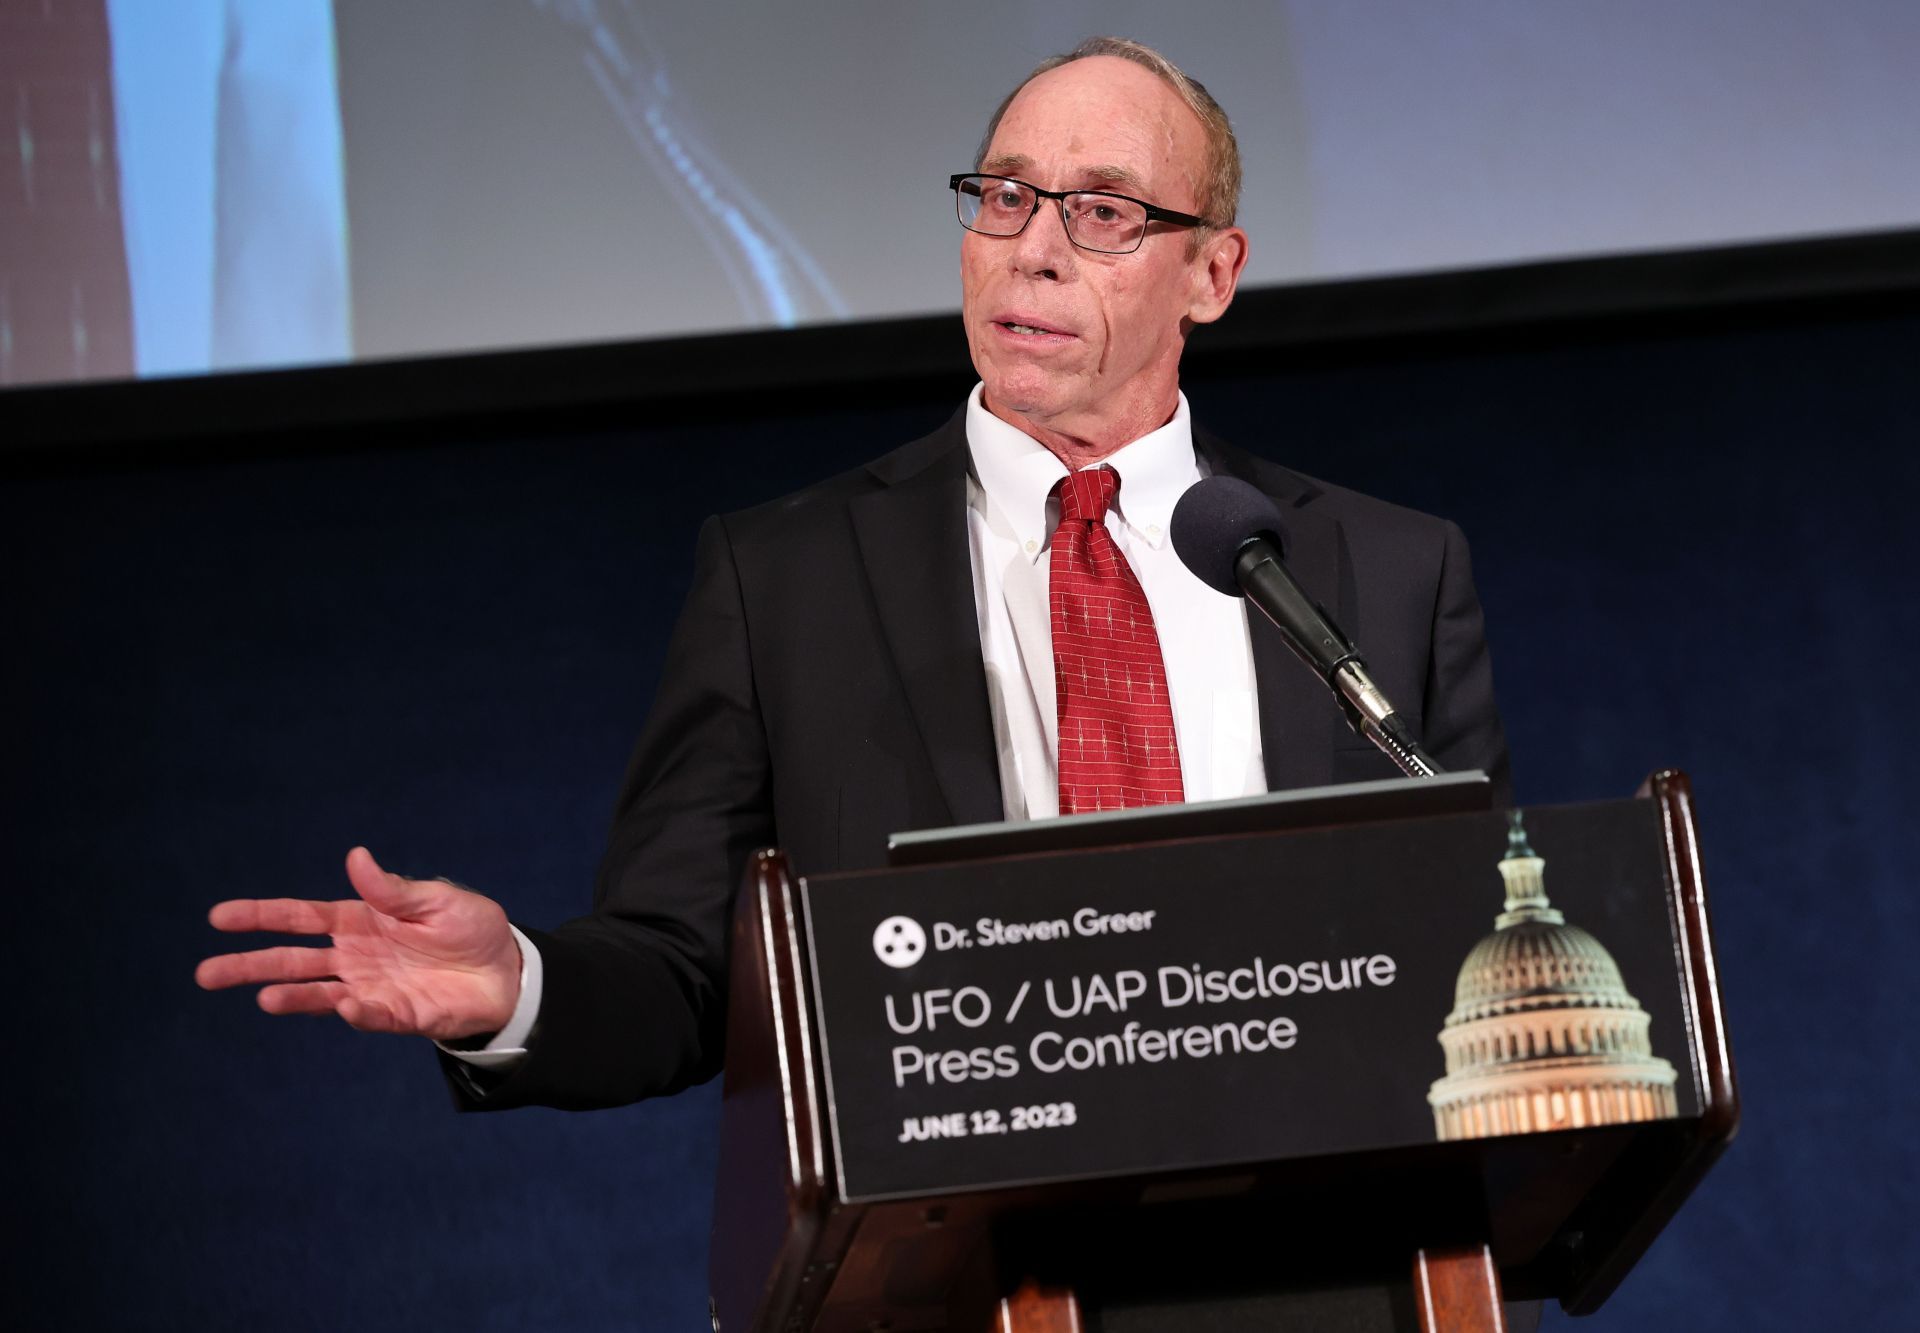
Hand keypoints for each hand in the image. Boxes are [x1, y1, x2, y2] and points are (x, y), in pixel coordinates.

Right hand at [196, 847, 522, 1040]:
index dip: (262, 916)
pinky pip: (367, 1013)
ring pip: (316, 993)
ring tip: (263, 998)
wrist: (508, 971)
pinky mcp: (395, 1015)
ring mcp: (370, 987)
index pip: (301, 917)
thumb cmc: (470, 929)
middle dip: (250, 965)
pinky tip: (342, 1002)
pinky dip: (354, 1009)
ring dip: (289, 996)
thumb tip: (355, 857)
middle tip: (205, 973)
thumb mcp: (436, 900)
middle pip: (293, 960)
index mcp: (360, 920)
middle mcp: (355, 956)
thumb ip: (392, 890)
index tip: (219, 917)